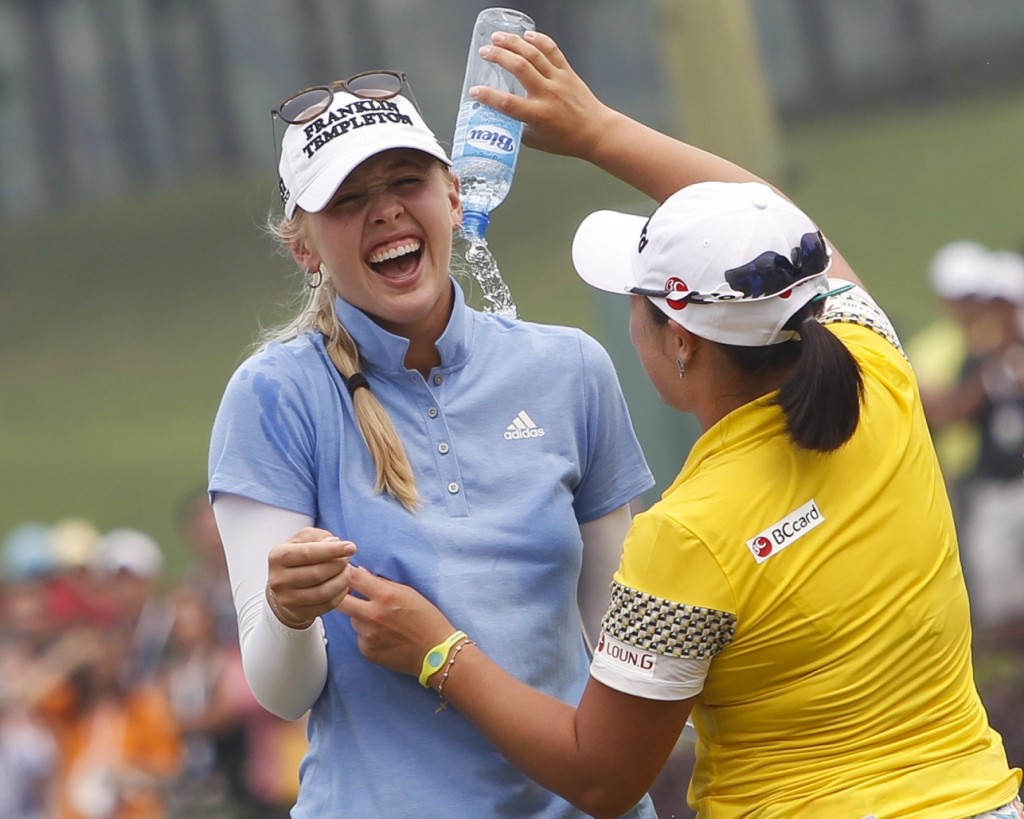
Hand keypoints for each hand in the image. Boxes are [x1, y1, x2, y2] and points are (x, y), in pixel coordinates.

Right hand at [266, 528, 356, 628]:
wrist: (284, 585)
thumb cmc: (298, 557)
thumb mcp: (303, 540)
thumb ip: (318, 536)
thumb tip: (333, 542)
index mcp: (278, 556)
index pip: (308, 553)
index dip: (333, 550)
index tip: (352, 547)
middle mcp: (278, 579)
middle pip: (318, 573)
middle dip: (339, 565)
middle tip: (347, 560)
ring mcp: (286, 599)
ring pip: (324, 592)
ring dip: (342, 580)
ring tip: (346, 571)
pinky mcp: (298, 613)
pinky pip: (327, 605)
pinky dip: (340, 594)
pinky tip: (343, 584)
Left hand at [337, 566, 455, 678]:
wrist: (436, 653)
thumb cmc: (427, 619)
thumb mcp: (409, 593)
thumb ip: (382, 583)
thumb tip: (360, 573)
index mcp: (385, 596)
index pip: (354, 578)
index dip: (348, 572)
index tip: (347, 572)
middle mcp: (373, 616)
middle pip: (340, 600)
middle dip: (341, 594)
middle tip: (349, 593)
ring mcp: (368, 636)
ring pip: (352, 619)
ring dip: (359, 616)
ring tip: (380, 619)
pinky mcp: (367, 651)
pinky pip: (359, 636)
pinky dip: (367, 633)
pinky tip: (384, 635)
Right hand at [471, 30, 617, 160]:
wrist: (595, 132)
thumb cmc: (566, 139)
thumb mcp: (535, 141)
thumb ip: (517, 128)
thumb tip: (500, 118)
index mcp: (538, 115)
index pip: (507, 103)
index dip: (488, 96)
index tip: (475, 92)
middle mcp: (547, 94)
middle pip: (519, 68)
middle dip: (498, 56)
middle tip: (484, 52)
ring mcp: (558, 80)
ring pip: (533, 54)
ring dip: (514, 42)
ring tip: (498, 37)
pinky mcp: (567, 71)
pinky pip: (552, 50)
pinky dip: (539, 39)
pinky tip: (527, 35)